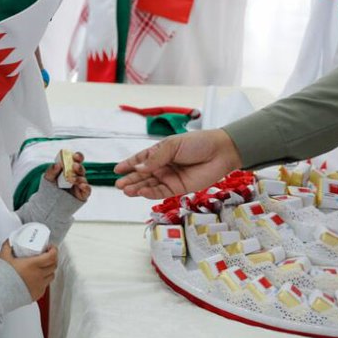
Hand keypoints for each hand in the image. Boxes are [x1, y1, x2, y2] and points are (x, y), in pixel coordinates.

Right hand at [0, 240, 57, 301]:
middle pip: (54, 265)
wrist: (1, 293)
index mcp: (33, 264)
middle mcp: (39, 275)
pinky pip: (45, 286)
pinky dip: (44, 281)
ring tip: (43, 267)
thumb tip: (9, 242)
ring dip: (49, 270)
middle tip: (47, 256)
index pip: (52, 256)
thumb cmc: (3, 276)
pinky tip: (37, 278)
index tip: (50, 248)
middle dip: (53, 259)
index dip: (54, 250)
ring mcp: (40, 285)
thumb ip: (7, 247)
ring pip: (51, 276)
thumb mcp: (4, 257)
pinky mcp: (38, 294)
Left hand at [44, 150, 91, 201]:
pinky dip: (86, 187)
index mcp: (70, 169)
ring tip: (71, 179)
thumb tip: (57, 164)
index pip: (77, 160)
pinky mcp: (82, 195)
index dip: (78, 156)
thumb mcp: (48, 178)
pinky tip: (82, 185)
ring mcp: (80, 185)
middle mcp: (77, 176)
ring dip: (78, 178)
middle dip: (79, 167)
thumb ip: (51, 171)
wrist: (49, 204)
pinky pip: (87, 190)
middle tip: (74, 165)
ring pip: (83, 179)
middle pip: (81, 169)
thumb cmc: (50, 188)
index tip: (74, 155)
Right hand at [114, 129, 241, 198]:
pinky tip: (141, 192)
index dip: (129, 164)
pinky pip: (161, 192)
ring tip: (126, 190)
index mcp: (160, 152)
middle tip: (119, 184)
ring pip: (149, 185)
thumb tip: (139, 167)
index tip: (117, 170)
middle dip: (130, 179)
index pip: (140, 159)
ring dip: (137, 188)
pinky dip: (150, 193)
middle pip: (142, 175)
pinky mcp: (178, 188)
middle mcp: (163, 166)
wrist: (220, 152)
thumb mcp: (173, 145)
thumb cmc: (198, 143)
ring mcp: (170, 178)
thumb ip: (156, 157)